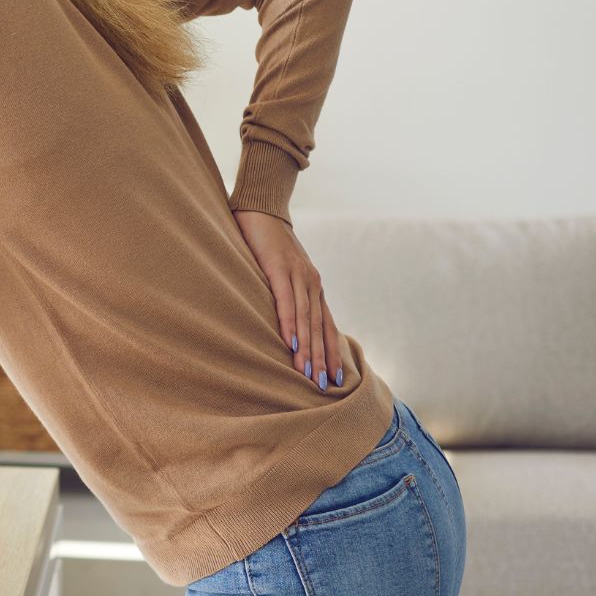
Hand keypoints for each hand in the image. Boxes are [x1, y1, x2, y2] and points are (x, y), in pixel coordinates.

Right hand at [233, 209, 341, 391]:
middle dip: (323, 358)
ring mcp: (298, 275)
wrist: (260, 209)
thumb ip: (284, 293)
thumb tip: (282, 320)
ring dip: (308, 348)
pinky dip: (291, 323)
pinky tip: (291, 342)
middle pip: (320, 327)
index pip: (326, 325)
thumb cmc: (265, 243)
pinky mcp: (279, 268)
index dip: (330, 352)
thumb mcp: (279, 272)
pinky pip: (287, 301)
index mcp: (313, 287)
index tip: (334, 377)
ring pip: (307, 319)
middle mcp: (312, 283)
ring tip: (308, 373)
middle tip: (324, 386)